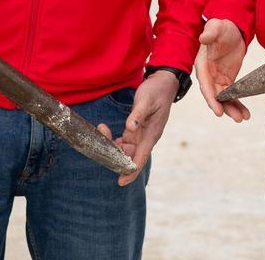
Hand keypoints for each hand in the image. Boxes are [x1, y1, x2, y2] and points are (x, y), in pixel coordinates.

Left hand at [98, 71, 177, 185]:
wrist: (163, 83)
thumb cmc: (157, 91)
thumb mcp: (146, 100)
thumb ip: (138, 114)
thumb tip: (130, 128)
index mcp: (151, 135)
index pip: (140, 158)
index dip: (131, 171)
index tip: (120, 181)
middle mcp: (146, 138)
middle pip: (129, 156)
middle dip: (114, 152)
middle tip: (101, 134)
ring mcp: (141, 135)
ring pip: (124, 149)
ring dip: (112, 144)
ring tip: (101, 128)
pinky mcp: (136, 130)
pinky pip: (123, 141)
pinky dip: (114, 139)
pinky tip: (105, 130)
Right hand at [196, 19, 249, 121]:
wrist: (232, 30)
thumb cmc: (222, 28)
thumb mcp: (217, 27)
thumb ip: (210, 32)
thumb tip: (203, 38)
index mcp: (202, 65)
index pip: (206, 85)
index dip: (211, 99)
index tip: (218, 111)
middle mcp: (208, 75)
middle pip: (215, 96)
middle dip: (225, 108)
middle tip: (236, 118)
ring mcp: (217, 79)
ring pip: (224, 98)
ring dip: (232, 109)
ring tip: (243, 118)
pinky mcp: (227, 80)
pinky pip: (232, 95)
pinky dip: (238, 104)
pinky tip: (245, 113)